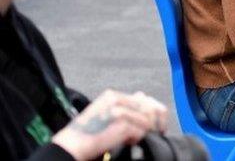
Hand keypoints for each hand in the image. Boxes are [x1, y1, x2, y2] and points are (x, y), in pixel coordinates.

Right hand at [52, 90, 167, 159]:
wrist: (70, 146)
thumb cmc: (86, 135)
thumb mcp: (106, 115)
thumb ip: (124, 107)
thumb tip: (144, 96)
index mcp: (113, 95)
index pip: (146, 100)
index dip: (156, 115)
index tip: (157, 127)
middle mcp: (117, 99)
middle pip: (150, 108)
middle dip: (154, 123)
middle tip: (150, 134)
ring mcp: (118, 109)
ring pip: (147, 120)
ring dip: (142, 132)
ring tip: (129, 138)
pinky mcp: (120, 121)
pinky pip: (141, 131)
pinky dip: (135, 139)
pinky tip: (124, 142)